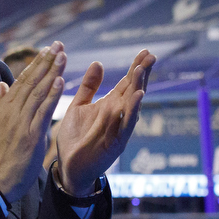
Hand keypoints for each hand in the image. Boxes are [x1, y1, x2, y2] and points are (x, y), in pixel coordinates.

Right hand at [0, 42, 65, 203]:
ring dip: (52, 72)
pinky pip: (43, 111)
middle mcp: (12, 111)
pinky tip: (60, 81)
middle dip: (45, 61)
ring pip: (38, 91)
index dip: (35, 64)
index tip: (47, 50)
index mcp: (4, 108)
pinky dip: (51, 95)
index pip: (21, 80)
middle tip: (58, 44)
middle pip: (30, 81)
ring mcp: (21, 121)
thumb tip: (2, 85)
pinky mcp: (31, 134)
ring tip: (62, 55)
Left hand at [51, 48, 154, 193]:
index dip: (135, 67)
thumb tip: (98, 62)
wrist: (68, 167)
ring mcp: (119, 129)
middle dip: (142, 74)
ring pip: (132, 106)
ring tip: (141, 70)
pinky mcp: (116, 144)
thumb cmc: (75, 138)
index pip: (126, 83)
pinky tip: (138, 97)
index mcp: (110, 105)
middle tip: (150, 55)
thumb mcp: (78, 107)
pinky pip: (126, 125)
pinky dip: (132, 111)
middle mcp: (118, 115)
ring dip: (138, 88)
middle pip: (133, 90)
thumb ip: (88, 87)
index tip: (144, 51)